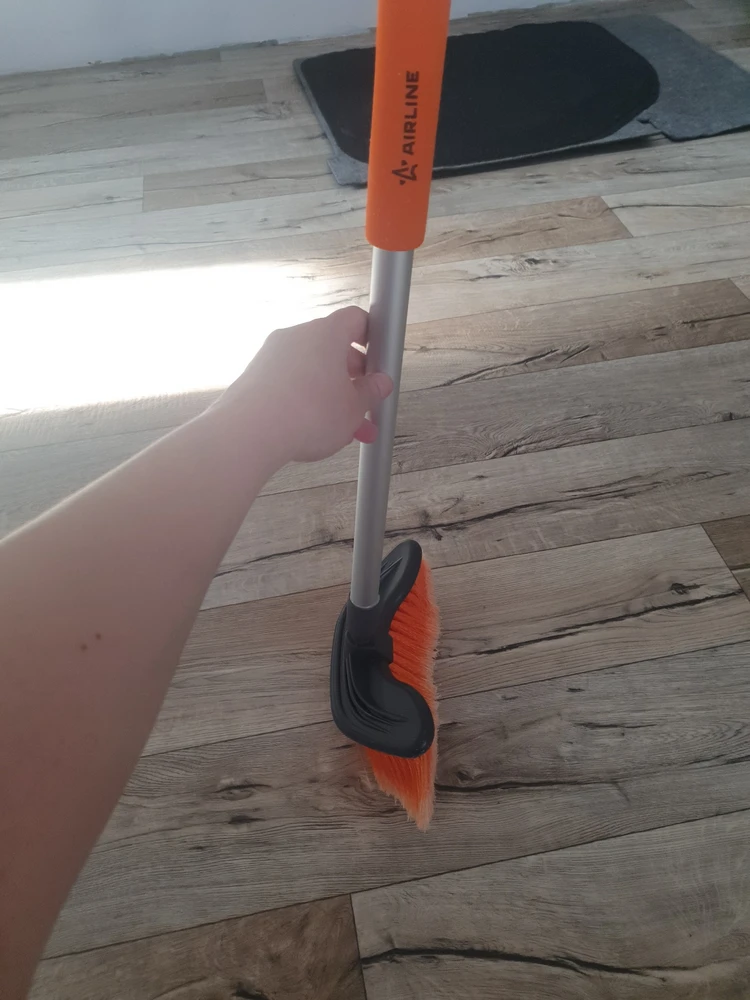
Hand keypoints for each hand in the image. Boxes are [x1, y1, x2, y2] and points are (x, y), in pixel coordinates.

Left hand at [219, 307, 392, 463]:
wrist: (250, 432)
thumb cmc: (307, 414)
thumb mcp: (354, 409)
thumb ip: (370, 393)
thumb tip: (379, 384)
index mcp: (327, 333)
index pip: (356, 319)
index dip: (372, 338)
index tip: (379, 361)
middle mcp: (297, 336)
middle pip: (333, 348)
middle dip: (353, 378)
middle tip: (365, 403)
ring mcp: (273, 354)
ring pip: (312, 371)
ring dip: (331, 396)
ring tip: (345, 431)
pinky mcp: (255, 375)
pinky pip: (289, 383)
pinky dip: (305, 401)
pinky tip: (314, 430)